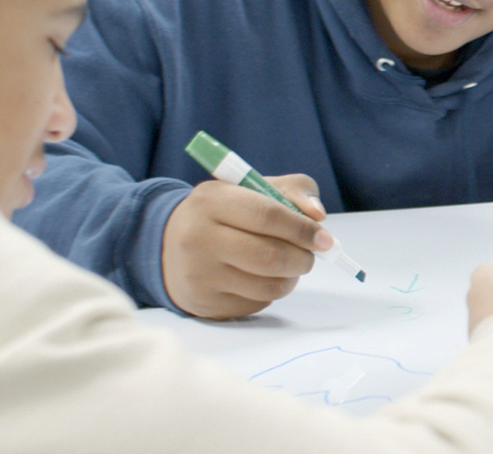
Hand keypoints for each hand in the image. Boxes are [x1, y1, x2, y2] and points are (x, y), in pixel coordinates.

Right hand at [161, 174, 330, 318]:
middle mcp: (199, 237)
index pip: (267, 215)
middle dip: (303, 258)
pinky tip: (261, 278)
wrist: (167, 246)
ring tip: (288, 265)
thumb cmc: (222, 213)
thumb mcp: (250, 188)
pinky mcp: (205, 303)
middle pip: (271, 256)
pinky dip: (271, 292)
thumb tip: (317, 216)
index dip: (302, 229)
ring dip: (291, 278)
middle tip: (310, 255)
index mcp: (212, 200)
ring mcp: (200, 274)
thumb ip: (292, 190)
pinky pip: (257, 303)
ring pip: (269, 285)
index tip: (325, 239)